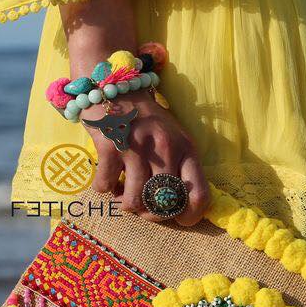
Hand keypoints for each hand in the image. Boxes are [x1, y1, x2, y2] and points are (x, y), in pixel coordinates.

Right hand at [81, 89, 209, 226]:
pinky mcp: (110, 146)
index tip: (178, 219)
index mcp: (186, 149)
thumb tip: (178, 210)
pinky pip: (106, 187)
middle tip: (144, 205)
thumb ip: (180, 170)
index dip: (190, 217)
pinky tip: (109, 177)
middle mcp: (166, 148)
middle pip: (163, 206)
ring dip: (126, 204)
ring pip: (134, 202)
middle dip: (151, 214)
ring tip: (124, 192)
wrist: (117, 87)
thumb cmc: (148, 121)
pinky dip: (105, 188)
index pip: (200, 195)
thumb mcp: (174, 139)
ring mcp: (137, 147)